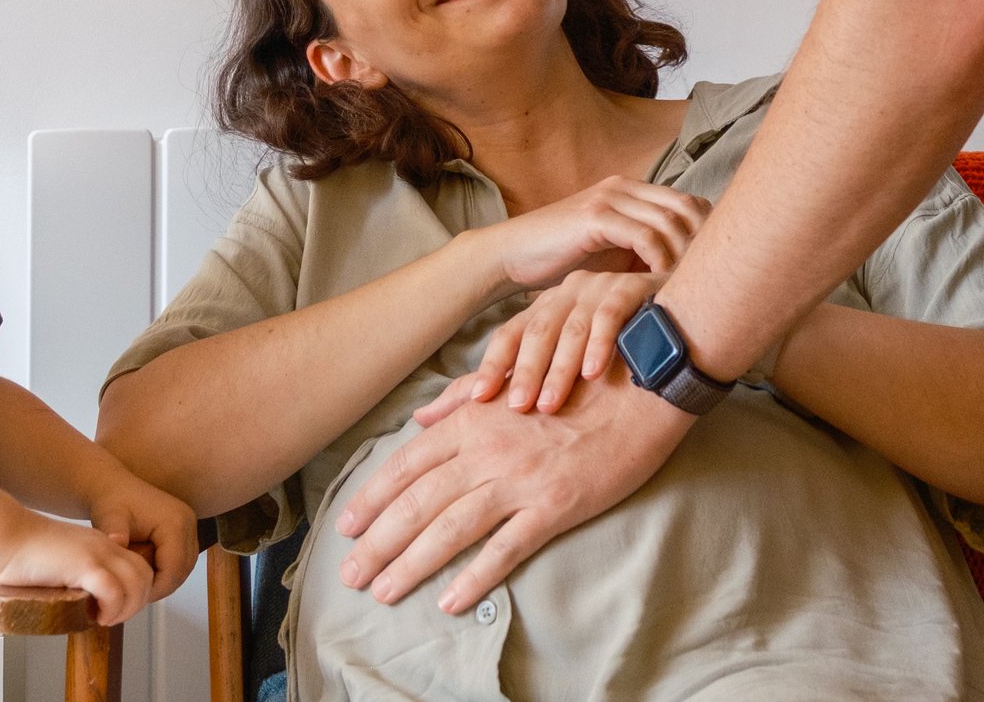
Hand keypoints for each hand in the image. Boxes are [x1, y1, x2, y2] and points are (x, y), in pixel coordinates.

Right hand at [0, 513, 156, 626]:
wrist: (6, 535)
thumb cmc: (23, 553)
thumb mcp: (62, 563)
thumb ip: (76, 577)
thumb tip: (78, 605)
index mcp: (101, 544)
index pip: (137, 567)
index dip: (133, 592)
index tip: (115, 609)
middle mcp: (104, 546)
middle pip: (145, 575)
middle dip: (136, 603)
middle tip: (112, 617)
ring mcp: (96, 554)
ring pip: (137, 583)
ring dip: (126, 609)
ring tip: (105, 619)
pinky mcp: (83, 564)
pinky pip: (114, 590)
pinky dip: (111, 609)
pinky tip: (97, 616)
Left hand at [82, 468, 200, 604]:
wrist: (115, 487)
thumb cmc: (111, 501)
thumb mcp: (109, 517)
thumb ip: (114, 533)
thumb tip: (118, 544)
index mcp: (175, 521)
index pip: (174, 568)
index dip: (155, 587)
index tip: (132, 596)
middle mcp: (188, 523)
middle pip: (182, 570)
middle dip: (159, 587)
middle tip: (133, 595)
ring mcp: (189, 527)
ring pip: (183, 568)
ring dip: (163, 580)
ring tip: (137, 585)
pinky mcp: (185, 531)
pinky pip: (181, 561)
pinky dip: (165, 571)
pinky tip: (144, 573)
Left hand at [334, 364, 692, 614]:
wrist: (638, 390)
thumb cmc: (575, 385)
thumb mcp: (512, 381)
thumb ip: (462, 399)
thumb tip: (421, 417)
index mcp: (473, 420)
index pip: (407, 464)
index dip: (372, 498)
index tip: (345, 527)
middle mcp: (487, 450)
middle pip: (418, 502)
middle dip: (378, 543)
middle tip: (349, 574)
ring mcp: (519, 480)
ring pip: (451, 528)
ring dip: (411, 564)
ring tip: (383, 591)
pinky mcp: (554, 507)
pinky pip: (505, 549)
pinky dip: (474, 577)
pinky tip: (449, 601)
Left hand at [418, 271, 664, 422]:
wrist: (686, 323)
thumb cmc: (618, 355)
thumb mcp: (557, 368)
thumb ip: (497, 388)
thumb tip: (423, 420)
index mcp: (544, 309)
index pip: (507, 338)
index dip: (490, 369)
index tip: (475, 405)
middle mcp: (567, 294)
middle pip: (533, 333)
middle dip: (521, 374)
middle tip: (513, 411)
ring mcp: (600, 289)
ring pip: (568, 327)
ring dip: (557, 368)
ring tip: (548, 405)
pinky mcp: (635, 289)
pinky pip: (612, 314)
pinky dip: (601, 343)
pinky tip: (595, 373)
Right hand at [477, 177, 706, 291]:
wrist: (512, 257)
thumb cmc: (562, 262)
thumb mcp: (613, 254)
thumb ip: (645, 253)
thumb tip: (690, 276)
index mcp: (632, 191)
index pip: (690, 203)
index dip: (708, 233)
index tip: (714, 270)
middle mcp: (625, 187)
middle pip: (688, 207)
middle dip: (704, 244)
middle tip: (709, 281)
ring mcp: (609, 198)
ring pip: (669, 221)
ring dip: (684, 256)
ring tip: (688, 287)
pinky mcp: (595, 217)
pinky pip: (643, 235)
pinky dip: (659, 261)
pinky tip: (660, 284)